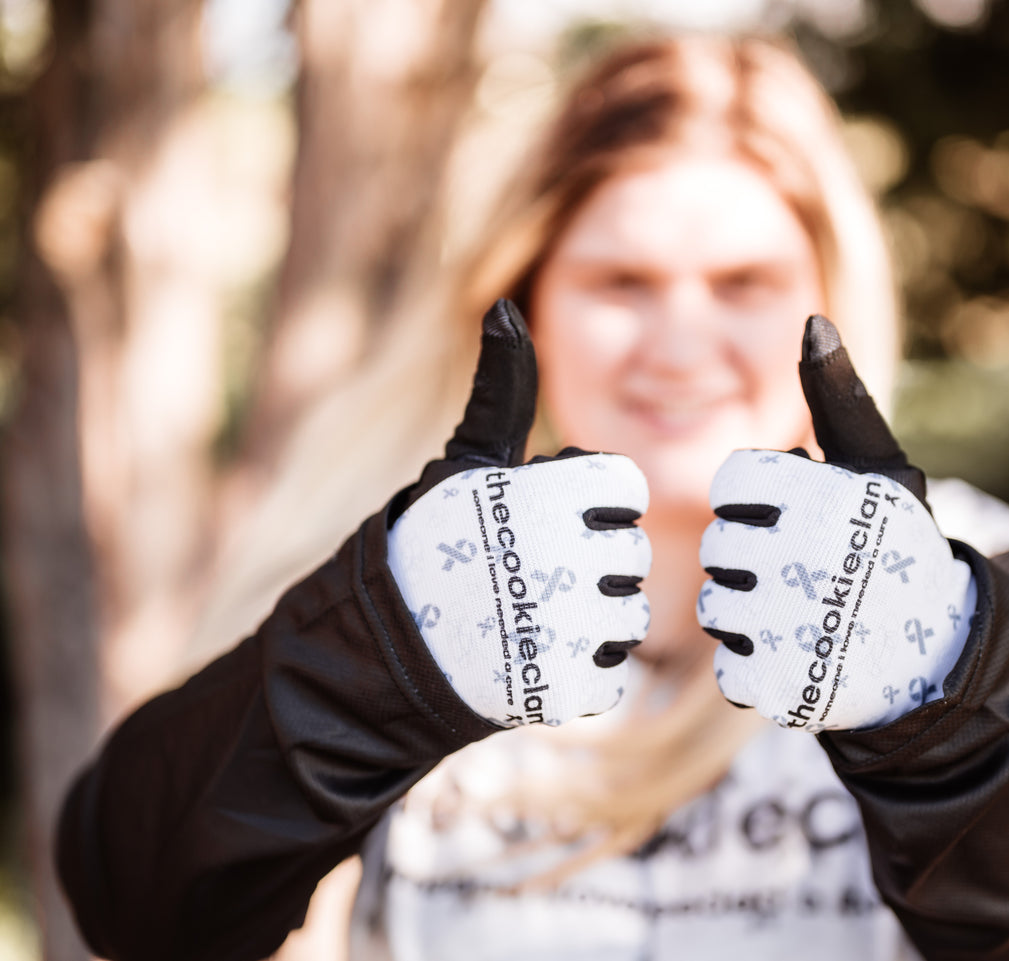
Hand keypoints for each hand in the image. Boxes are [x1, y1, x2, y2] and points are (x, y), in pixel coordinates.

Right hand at [388, 300, 651, 726]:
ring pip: (628, 614)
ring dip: (589, 619)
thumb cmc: (431, 542)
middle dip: (586, 563)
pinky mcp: (570, 688)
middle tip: (524, 577)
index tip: (539, 523)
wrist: (380, 652)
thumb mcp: (468, 459)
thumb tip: (504, 308)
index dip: (585, 505)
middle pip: (628, 553)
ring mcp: (572, 627)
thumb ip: (503, 388)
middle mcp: (570, 558)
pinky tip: (532, 657)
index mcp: (554, 493)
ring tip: (527, 617)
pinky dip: (579, 670)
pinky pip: (613, 672)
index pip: (621, 490)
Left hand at [696, 315, 975, 731]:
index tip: (797, 520)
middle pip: (718, 547)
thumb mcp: (875, 468)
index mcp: (818, 496)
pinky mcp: (778, 687)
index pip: (732, 486)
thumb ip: (837, 397)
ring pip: (713, 607)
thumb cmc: (896, 547)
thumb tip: (812, 321)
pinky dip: (755, 667)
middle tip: (804, 573)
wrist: (939, 655)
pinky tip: (797, 656)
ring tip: (801, 614)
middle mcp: (800, 558)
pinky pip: (726, 669)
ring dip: (747, 613)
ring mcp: (787, 628)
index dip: (758, 503)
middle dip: (751, 558)